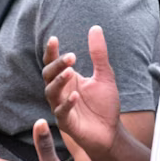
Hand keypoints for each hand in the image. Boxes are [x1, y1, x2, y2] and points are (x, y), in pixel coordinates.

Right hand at [42, 27, 122, 158]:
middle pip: (48, 75)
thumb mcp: (104, 75)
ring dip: (59, 81)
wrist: (111, 132)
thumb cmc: (104, 106)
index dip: (51, 52)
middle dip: (57, 65)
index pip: (53, 63)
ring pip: (51, 92)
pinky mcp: (66, 123)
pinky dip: (67, 103)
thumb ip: (98, 54)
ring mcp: (60, 107)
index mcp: (67, 80)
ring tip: (70, 72)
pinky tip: (76, 95)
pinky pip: (61, 112)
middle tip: (71, 56)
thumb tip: (95, 28)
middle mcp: (60, 92)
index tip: (54, 39)